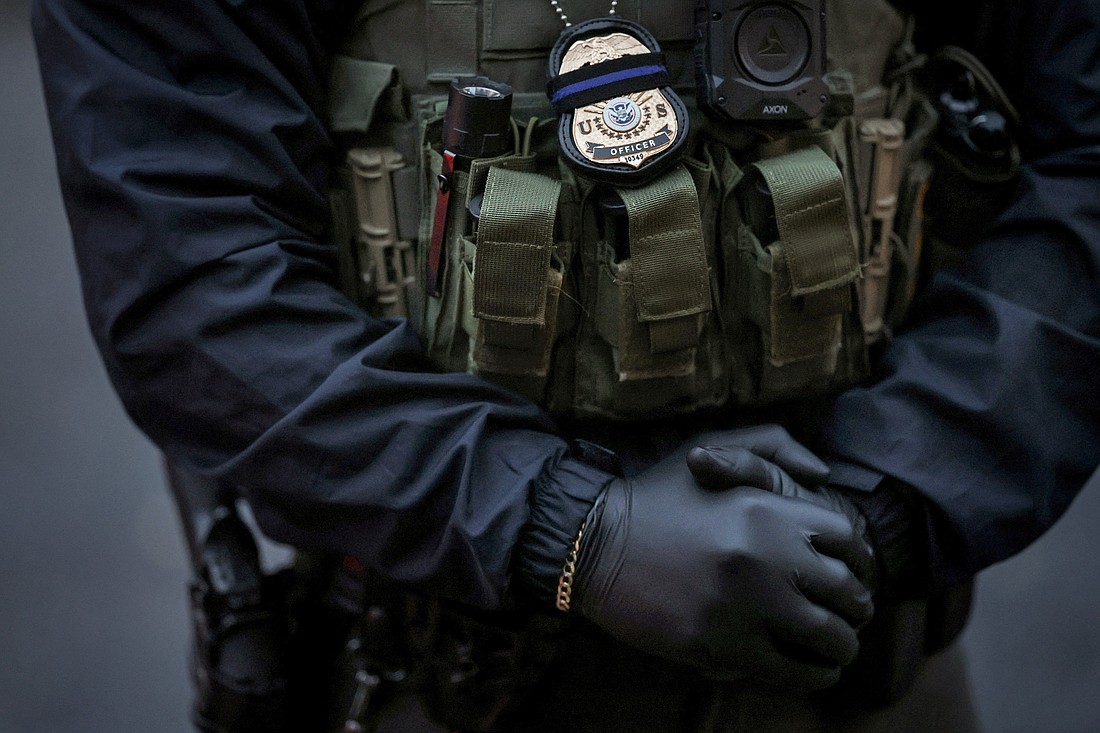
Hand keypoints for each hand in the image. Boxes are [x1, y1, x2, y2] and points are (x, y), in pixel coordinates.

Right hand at [571, 431, 874, 689]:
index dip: (858, 560)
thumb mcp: (710, 447)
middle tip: (849, 616)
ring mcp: (747, 605)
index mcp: (768, 509)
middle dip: (855, 607)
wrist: (594, 543)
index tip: (853, 574)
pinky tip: (811, 669)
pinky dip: (813, 675)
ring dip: (841, 646)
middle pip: (848, 592)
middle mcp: (767, 556)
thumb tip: (824, 476)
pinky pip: (793, 671)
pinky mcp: (724, 648)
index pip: (847, 540)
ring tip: (835, 648)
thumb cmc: (654, 495)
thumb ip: (773, 447)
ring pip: (829, 638)